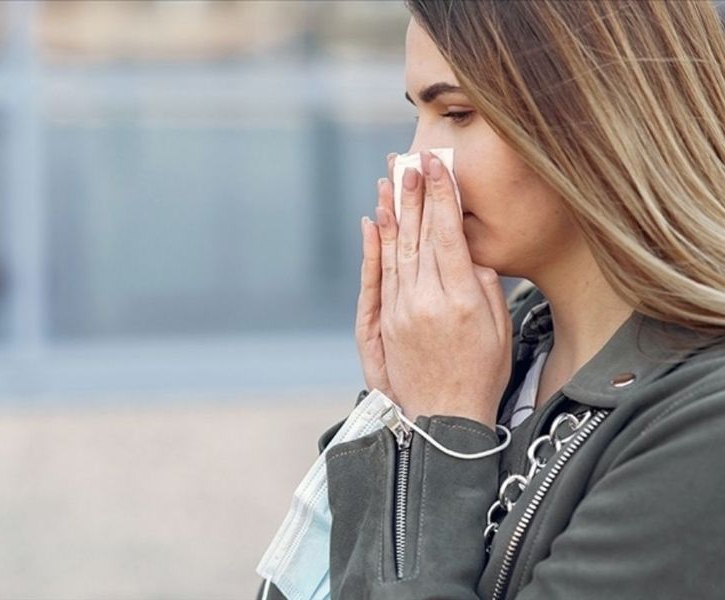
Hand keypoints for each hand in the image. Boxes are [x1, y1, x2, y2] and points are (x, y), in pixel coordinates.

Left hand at [360, 151, 511, 428]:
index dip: (441, 196)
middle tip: (409, 160)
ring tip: (390, 179)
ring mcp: (399, 312)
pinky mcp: (383, 323)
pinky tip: (374, 222)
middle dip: (413, 194)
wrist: (444, 420)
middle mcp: (425, 301)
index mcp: (461, 300)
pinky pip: (377, 277)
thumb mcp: (499, 331)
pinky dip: (374, 247)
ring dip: (392, 211)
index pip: (446, 234)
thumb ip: (485, 287)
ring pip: (394, 250)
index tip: (436, 165)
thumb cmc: (482, 375)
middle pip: (417, 235)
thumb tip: (468, 253)